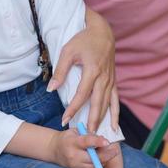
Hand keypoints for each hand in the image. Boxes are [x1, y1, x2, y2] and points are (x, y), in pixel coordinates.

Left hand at [50, 10, 118, 132]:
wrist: (102, 33)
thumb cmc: (83, 40)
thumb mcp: (68, 51)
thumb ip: (60, 71)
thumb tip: (51, 89)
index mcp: (92, 70)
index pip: (81, 94)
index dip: (73, 109)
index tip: (65, 120)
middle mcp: (103, 77)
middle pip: (97, 103)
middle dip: (91, 120)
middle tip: (84, 135)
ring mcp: (110, 80)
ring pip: (107, 104)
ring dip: (102, 119)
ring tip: (96, 133)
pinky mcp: (114, 81)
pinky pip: (115, 100)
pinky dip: (115, 114)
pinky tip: (115, 126)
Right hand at [50, 129, 119, 167]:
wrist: (54, 150)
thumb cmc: (67, 138)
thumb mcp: (75, 131)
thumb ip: (87, 134)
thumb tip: (102, 139)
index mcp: (72, 142)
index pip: (86, 142)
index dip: (98, 142)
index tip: (107, 142)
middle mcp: (73, 156)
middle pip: (93, 158)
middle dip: (106, 155)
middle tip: (115, 151)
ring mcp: (75, 165)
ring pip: (94, 165)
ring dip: (104, 160)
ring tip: (110, 153)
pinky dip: (99, 164)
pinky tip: (102, 158)